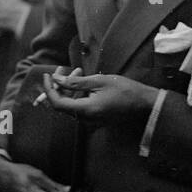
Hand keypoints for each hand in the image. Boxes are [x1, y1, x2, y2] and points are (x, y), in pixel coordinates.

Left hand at [42, 70, 157, 124]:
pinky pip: (79, 107)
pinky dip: (77, 94)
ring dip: (70, 88)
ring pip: (71, 104)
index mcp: (86, 111)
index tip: (47, 75)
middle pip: (62, 105)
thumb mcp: (98, 81)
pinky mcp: (95, 119)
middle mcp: (86, 120)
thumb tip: (56, 80)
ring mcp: (90, 121)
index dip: (48, 89)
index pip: (57, 103)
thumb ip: (75, 82)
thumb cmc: (125, 90)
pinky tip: (84, 81)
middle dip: (59, 86)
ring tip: (78, 72)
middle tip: (62, 70)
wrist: (144, 103)